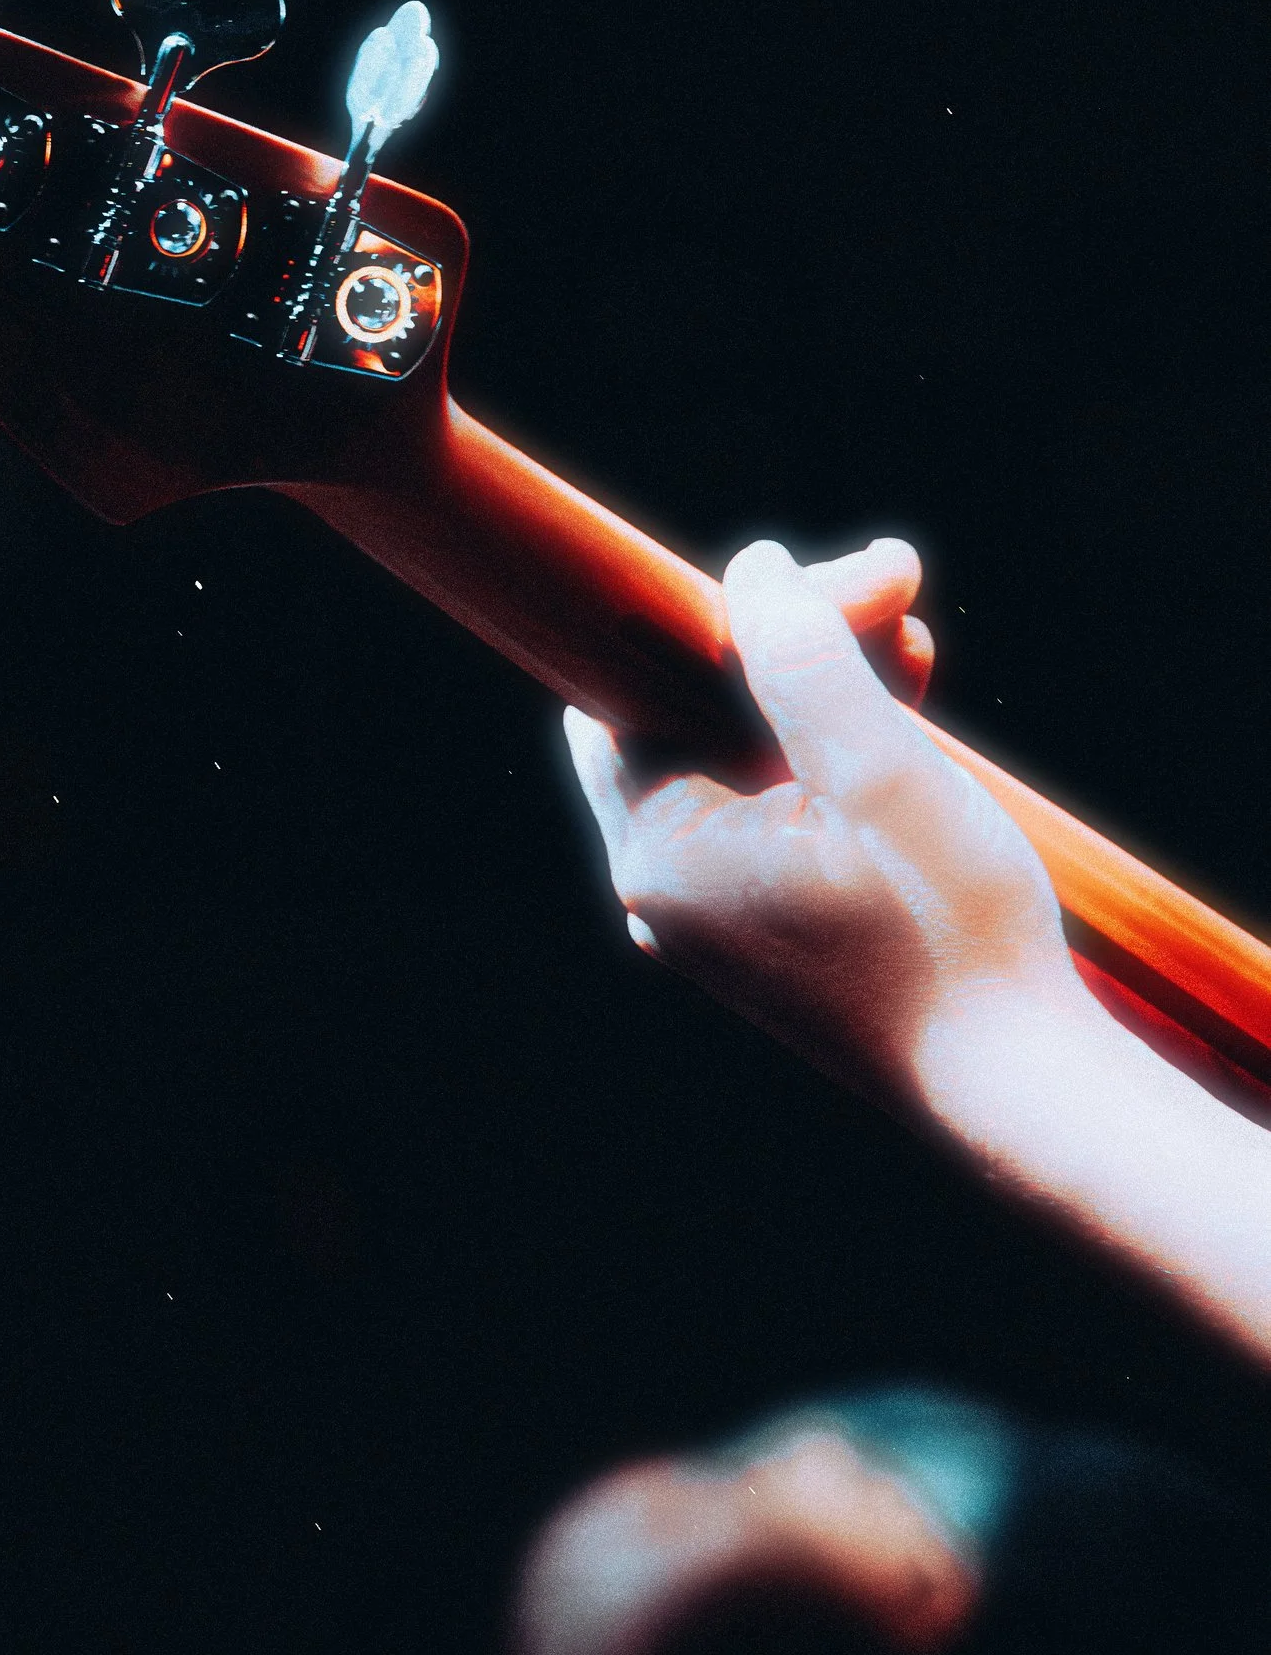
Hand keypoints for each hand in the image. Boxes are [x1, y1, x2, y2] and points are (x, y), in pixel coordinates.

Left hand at [563, 538, 1080, 1110]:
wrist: (1022, 1088)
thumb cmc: (951, 936)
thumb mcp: (880, 770)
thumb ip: (803, 656)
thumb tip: (752, 566)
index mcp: (657, 852)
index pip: (631, 683)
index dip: (712, 616)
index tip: (802, 587)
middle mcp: (665, 887)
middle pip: (695, 707)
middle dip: (791, 640)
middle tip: (890, 591)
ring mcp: (717, 912)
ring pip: (746, 747)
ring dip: (825, 685)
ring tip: (913, 641)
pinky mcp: (772, 925)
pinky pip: (780, 804)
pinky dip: (835, 751)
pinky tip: (909, 706)